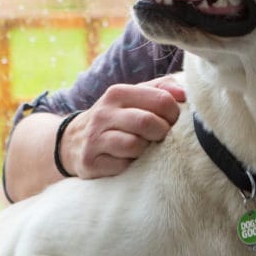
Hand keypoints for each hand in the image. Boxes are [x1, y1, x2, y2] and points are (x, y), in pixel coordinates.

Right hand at [60, 77, 185, 178]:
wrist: (72, 141)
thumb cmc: (116, 117)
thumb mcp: (133, 97)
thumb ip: (161, 89)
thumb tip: (183, 94)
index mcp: (118, 92)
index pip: (161, 99)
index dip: (174, 113)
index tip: (171, 121)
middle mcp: (103, 113)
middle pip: (148, 122)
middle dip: (162, 132)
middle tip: (160, 136)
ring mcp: (94, 138)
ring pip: (135, 146)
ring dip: (145, 150)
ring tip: (141, 147)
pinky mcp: (90, 162)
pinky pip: (123, 166)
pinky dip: (130, 165)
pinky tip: (125, 159)